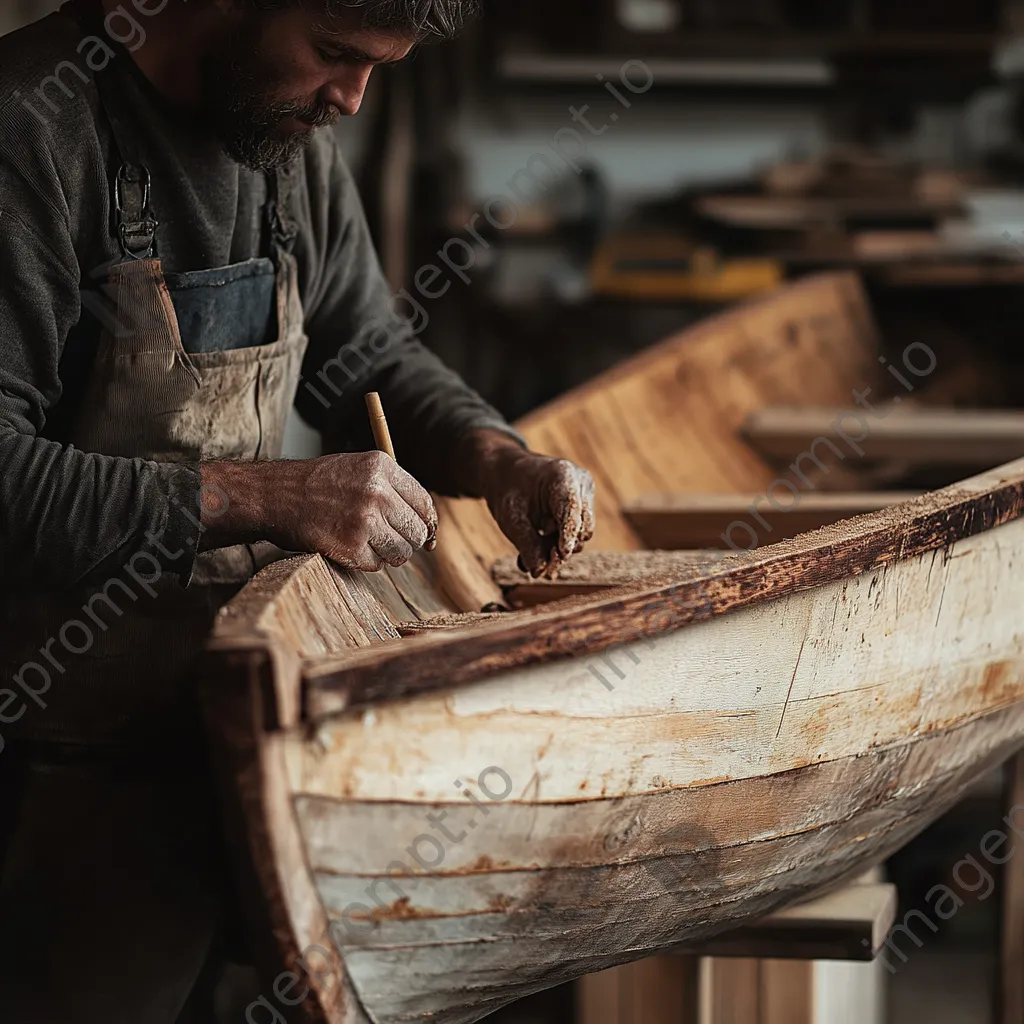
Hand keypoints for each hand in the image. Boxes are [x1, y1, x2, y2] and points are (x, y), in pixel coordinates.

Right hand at [201, 452, 437, 572]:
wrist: (276, 496)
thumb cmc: (318, 484)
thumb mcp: (359, 468)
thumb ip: (393, 490)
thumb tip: (429, 526)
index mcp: (382, 467)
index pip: (424, 504)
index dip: (426, 523)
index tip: (423, 533)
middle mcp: (377, 492)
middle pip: (417, 531)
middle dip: (407, 540)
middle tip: (388, 539)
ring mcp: (365, 521)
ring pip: (401, 552)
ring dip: (388, 554)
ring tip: (366, 542)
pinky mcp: (351, 546)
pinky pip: (377, 565)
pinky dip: (366, 562)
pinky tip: (348, 546)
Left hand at [472, 441, 595, 578]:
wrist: (509, 475)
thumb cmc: (508, 491)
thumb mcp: (510, 517)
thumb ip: (526, 543)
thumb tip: (538, 572)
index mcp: (562, 474)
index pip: (571, 508)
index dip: (568, 533)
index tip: (562, 554)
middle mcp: (581, 483)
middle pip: (581, 526)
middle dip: (562, 549)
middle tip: (543, 569)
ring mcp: (585, 495)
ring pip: (581, 534)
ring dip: (559, 549)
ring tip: (535, 552)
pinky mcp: (583, 508)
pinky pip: (577, 534)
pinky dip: (559, 544)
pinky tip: (541, 549)